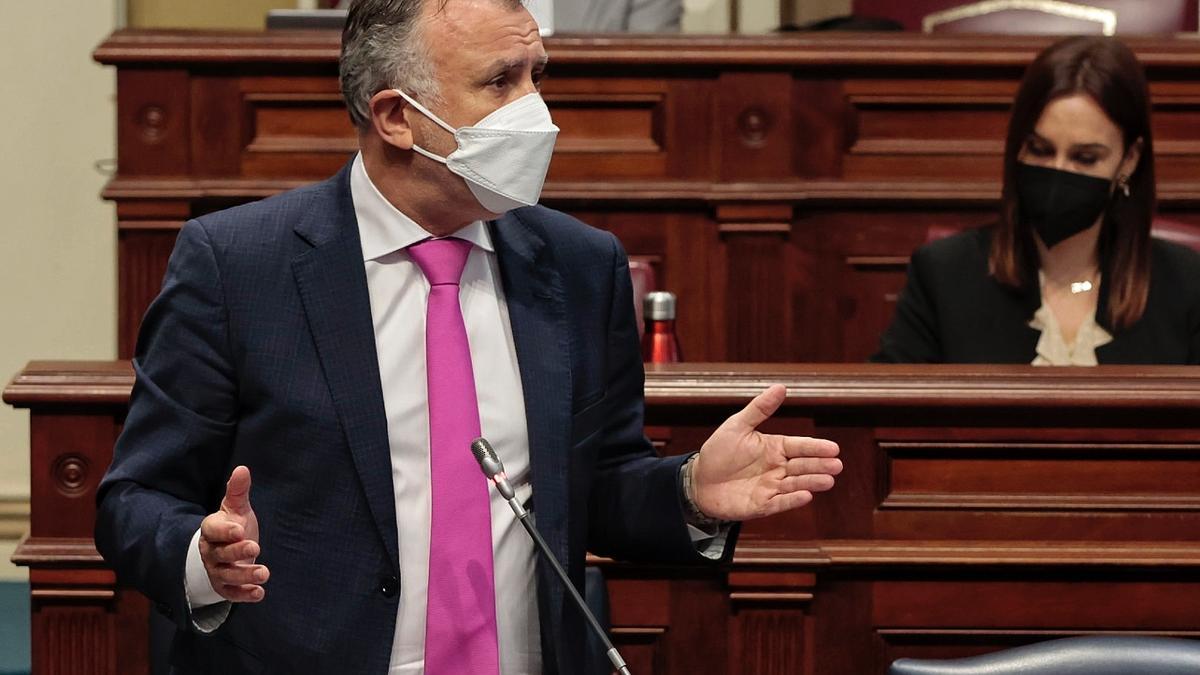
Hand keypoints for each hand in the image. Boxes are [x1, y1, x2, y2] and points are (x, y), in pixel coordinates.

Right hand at [199, 465, 268, 601]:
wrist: (227, 550)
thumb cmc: (233, 525)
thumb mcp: (236, 508)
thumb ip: (238, 491)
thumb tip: (242, 468)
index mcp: (211, 530)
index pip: (212, 530)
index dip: (224, 531)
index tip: (240, 529)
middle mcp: (210, 552)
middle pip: (220, 554)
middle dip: (237, 552)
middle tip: (255, 548)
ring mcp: (216, 571)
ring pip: (226, 575)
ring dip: (244, 576)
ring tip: (264, 573)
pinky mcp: (224, 587)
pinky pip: (231, 593)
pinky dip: (244, 595)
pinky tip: (259, 593)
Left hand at [691, 385, 841, 520]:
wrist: (698, 481)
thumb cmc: (719, 451)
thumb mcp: (737, 426)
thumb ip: (759, 409)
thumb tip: (780, 386)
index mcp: (774, 448)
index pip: (799, 447)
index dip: (815, 448)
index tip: (833, 448)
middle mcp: (777, 468)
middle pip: (802, 466)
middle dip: (819, 466)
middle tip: (837, 465)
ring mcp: (771, 487)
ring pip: (795, 484)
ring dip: (812, 482)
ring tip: (828, 481)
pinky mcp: (762, 505)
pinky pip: (779, 503)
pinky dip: (792, 500)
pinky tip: (806, 496)